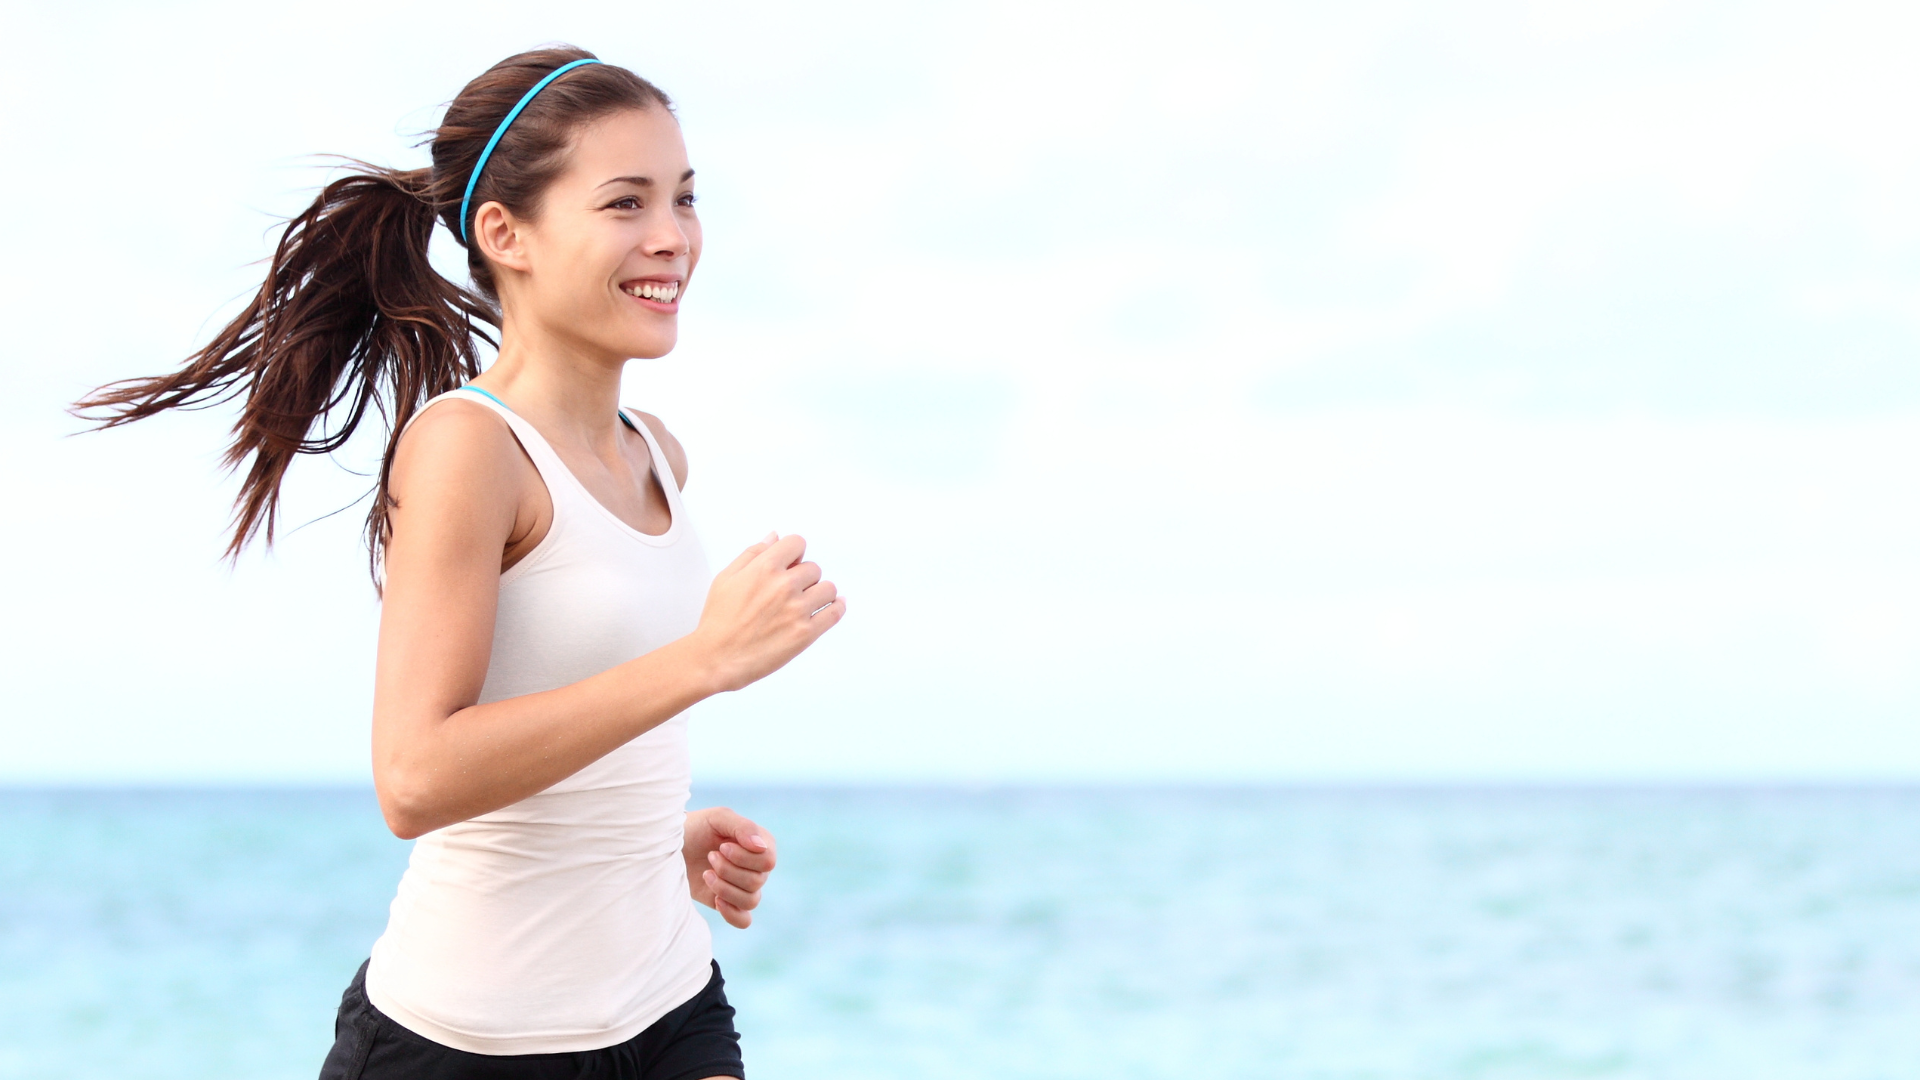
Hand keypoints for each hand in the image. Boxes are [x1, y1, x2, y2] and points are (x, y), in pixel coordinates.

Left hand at [684, 806, 776, 927]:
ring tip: (706, 874)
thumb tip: (762, 848)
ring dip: (724, 888)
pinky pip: (744, 920)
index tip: (721, 846)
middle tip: (710, 857)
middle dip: (728, 870)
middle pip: (757, 881)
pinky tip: (715, 899)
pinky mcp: (730, 903)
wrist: (670, 846)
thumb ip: (743, 827)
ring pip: (751, 901)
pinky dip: (731, 913)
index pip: (768, 861)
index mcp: (762, 844)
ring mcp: (744, 887)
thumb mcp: (718, 818)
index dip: (744, 858)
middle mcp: (757, 868)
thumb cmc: (696, 828)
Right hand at [689, 532, 845, 692]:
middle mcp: (784, 586)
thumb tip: (773, 537)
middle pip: (814, 568)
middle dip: (803, 577)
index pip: (797, 543)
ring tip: (806, 602)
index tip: (791, 563)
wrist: (716, 658)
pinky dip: (837, 607)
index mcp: (765, 568)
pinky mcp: (806, 633)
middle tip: (791, 590)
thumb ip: (752, 554)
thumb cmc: (718, 621)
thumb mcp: (726, 578)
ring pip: (828, 588)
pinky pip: (834, 613)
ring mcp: (798, 610)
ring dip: (819, 592)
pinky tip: (834, 605)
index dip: (794, 553)